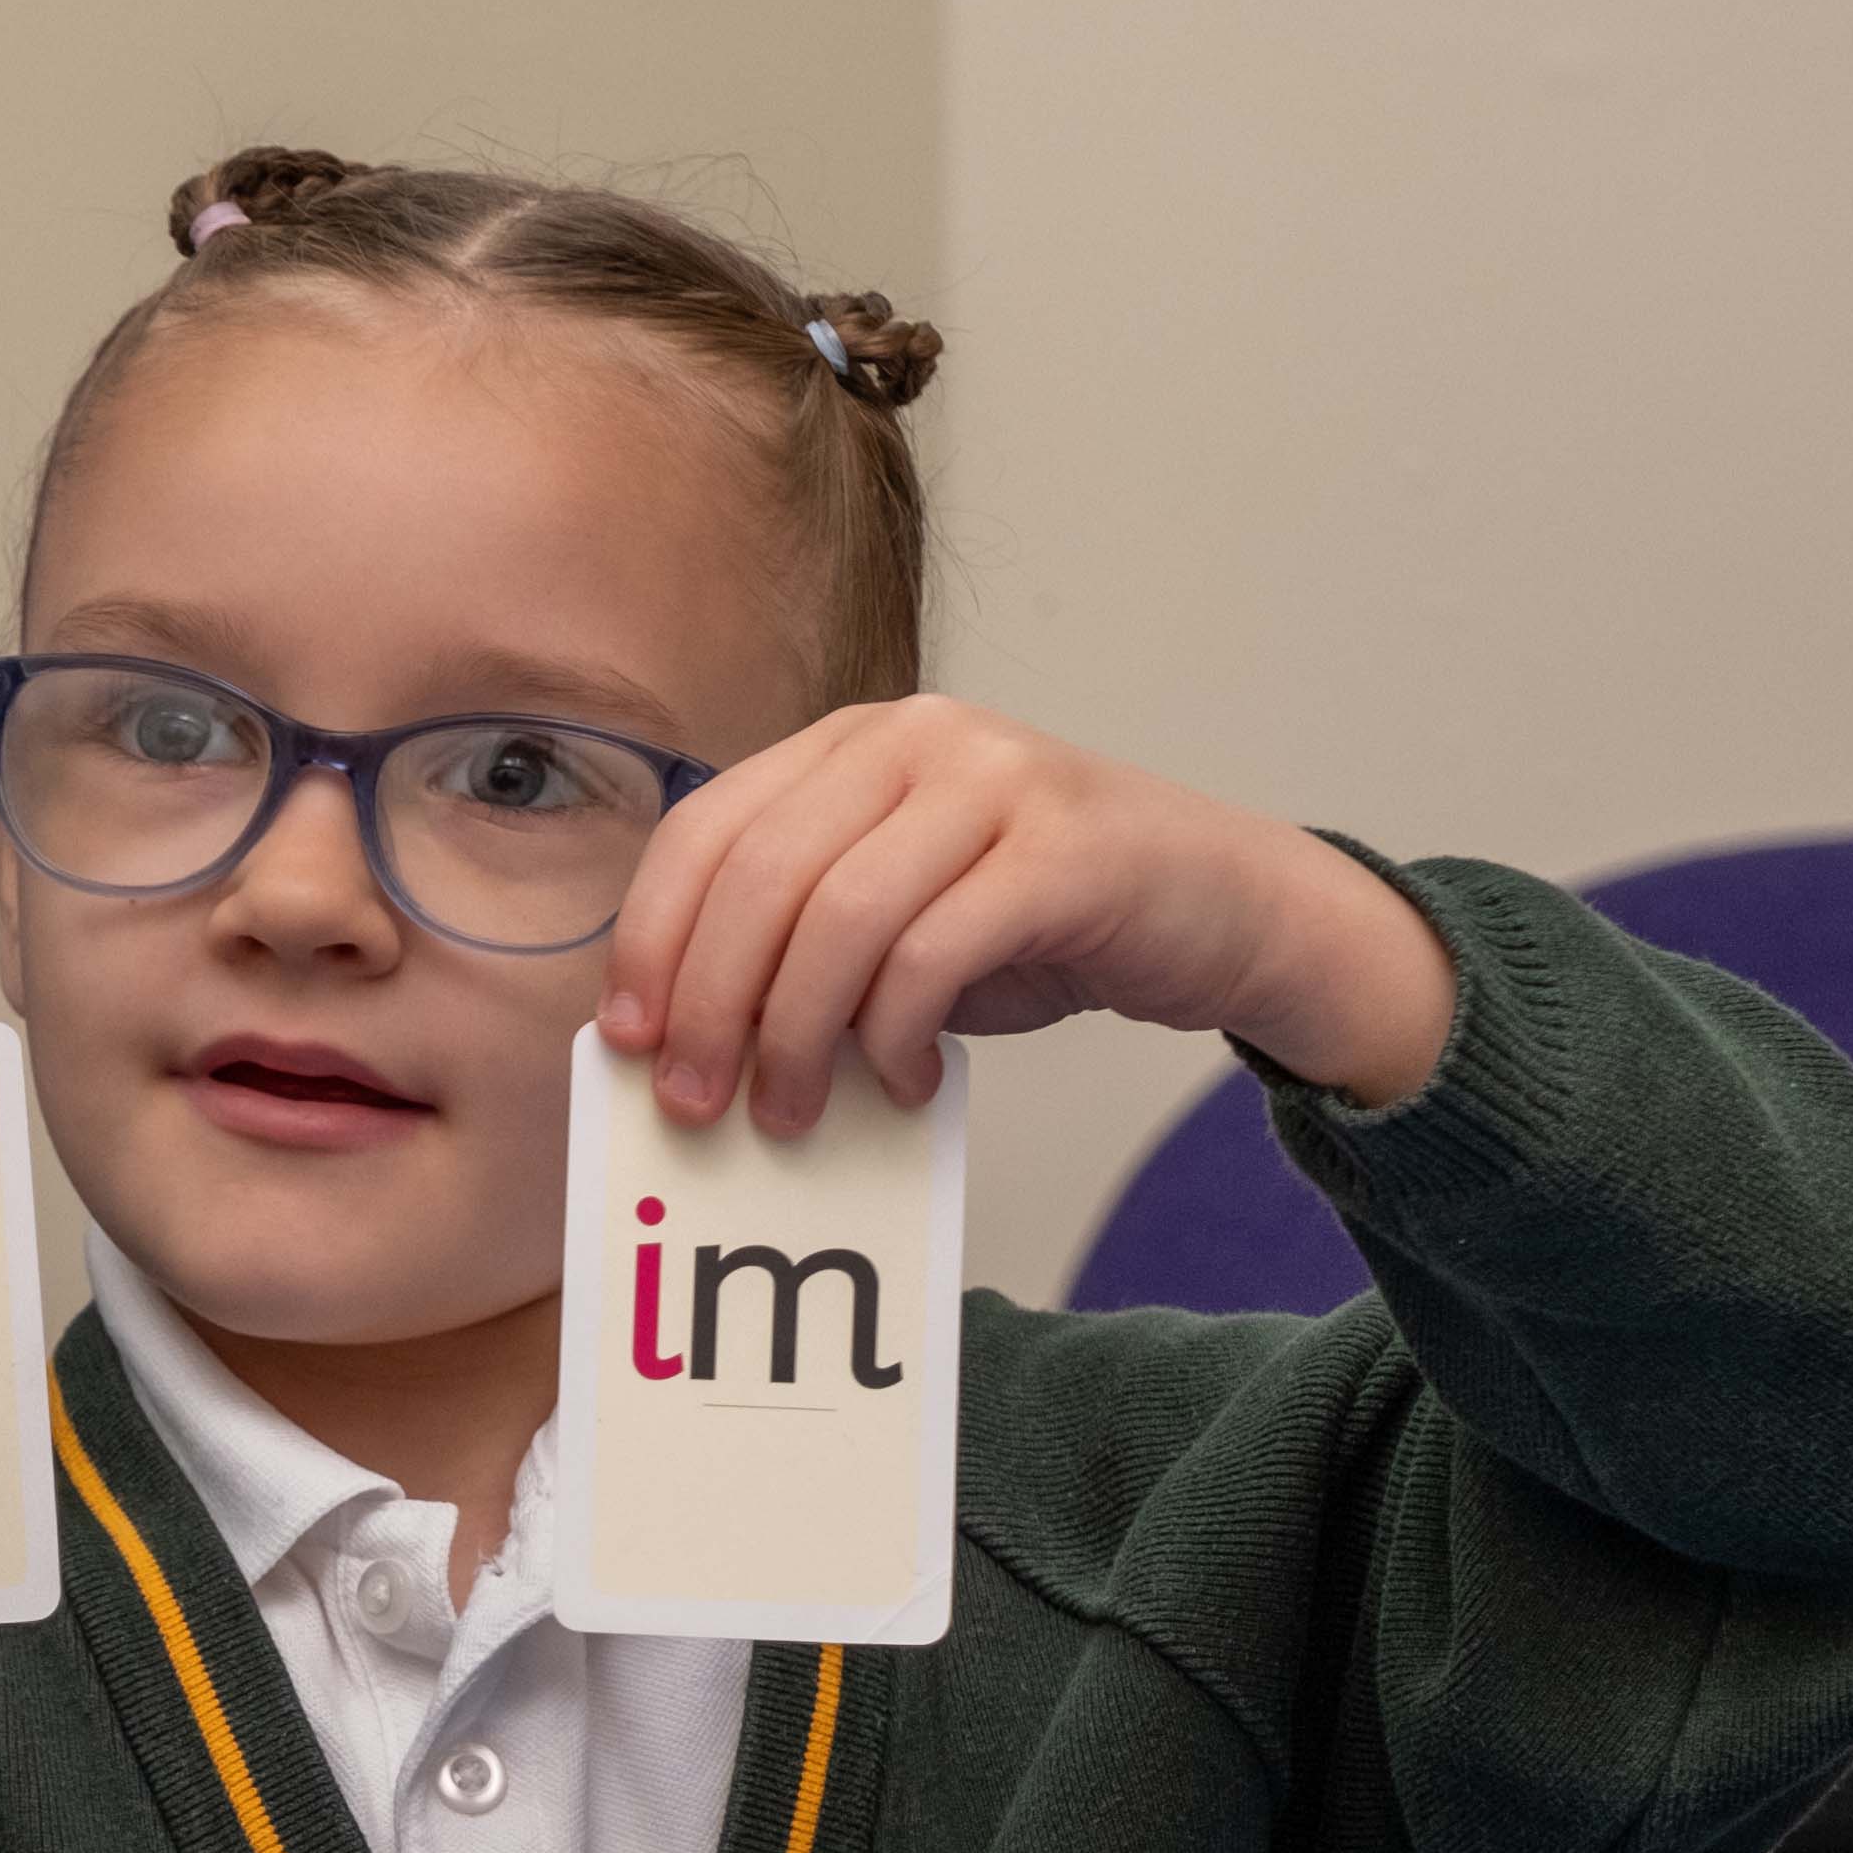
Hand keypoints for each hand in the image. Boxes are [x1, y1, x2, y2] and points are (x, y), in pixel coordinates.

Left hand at [596, 698, 1458, 1130]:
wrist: (1223, 907)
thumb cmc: (1037, 925)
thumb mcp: (894, 919)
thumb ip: (797, 945)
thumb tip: (678, 1039)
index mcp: (851, 745)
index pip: (706, 831)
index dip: (652, 939)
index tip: (629, 1038)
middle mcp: (917, 739)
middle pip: (760, 878)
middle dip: (711, 1005)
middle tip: (698, 1105)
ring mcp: (998, 779)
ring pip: (840, 917)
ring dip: (794, 1036)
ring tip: (791, 1114)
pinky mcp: (1066, 847)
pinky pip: (935, 950)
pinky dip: (895, 1035)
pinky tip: (899, 1083)